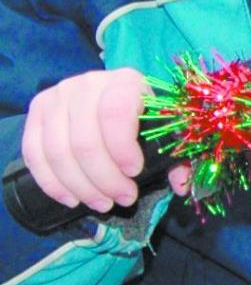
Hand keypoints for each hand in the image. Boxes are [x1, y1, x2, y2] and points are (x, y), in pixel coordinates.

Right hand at [21, 69, 190, 214]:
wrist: (109, 96)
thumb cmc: (142, 115)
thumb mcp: (162, 128)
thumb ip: (174, 156)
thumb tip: (181, 187)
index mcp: (125, 81)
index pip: (115, 114)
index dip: (122, 149)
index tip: (134, 173)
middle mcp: (87, 83)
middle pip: (84, 140)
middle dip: (104, 179)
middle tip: (122, 199)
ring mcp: (57, 96)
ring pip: (58, 151)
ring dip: (80, 186)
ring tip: (101, 203)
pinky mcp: (36, 112)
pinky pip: (34, 153)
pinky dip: (52, 182)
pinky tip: (72, 198)